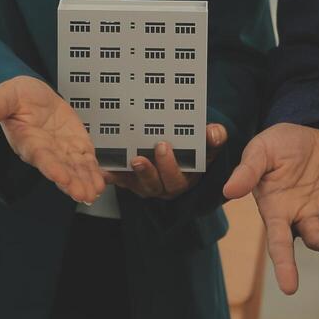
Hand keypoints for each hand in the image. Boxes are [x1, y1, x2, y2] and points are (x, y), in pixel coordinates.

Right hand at [0, 75, 103, 204]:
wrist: (32, 95)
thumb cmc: (17, 96)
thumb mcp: (6, 94)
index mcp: (27, 140)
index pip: (40, 156)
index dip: (51, 167)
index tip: (61, 177)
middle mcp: (45, 151)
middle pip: (60, 169)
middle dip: (72, 182)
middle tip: (84, 195)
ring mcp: (61, 151)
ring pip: (75, 169)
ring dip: (85, 182)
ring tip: (95, 193)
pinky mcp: (76, 146)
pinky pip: (86, 162)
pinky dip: (93, 172)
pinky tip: (100, 183)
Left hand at [104, 124, 227, 199]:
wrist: (177, 147)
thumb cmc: (193, 146)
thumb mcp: (207, 142)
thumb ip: (214, 137)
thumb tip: (214, 133)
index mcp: (186, 177)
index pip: (180, 177)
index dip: (170, 166)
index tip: (164, 146)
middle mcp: (167, 185)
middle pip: (159, 184)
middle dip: (152, 170)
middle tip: (146, 153)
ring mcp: (148, 184)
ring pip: (141, 185)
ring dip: (136, 174)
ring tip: (132, 160)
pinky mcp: (131, 182)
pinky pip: (121, 181)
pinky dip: (112, 176)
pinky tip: (105, 168)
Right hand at [222, 124, 318, 294]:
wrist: (304, 131)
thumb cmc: (277, 149)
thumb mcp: (258, 153)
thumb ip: (248, 172)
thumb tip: (229, 190)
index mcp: (279, 212)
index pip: (279, 244)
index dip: (284, 265)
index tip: (289, 288)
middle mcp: (306, 214)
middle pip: (317, 237)